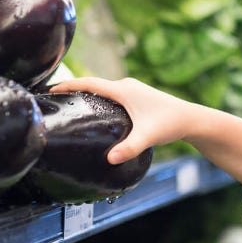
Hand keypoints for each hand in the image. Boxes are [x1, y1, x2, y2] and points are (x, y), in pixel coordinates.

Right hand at [49, 77, 196, 163]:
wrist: (191, 119)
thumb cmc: (170, 124)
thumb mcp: (147, 136)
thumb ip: (129, 148)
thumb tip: (110, 159)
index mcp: (124, 90)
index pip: (89, 83)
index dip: (68, 85)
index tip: (50, 89)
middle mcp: (126, 86)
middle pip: (93, 84)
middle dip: (73, 89)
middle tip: (53, 99)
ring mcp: (133, 90)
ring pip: (103, 89)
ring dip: (86, 93)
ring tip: (68, 104)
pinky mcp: (137, 97)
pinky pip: (111, 95)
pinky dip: (99, 99)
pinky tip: (94, 112)